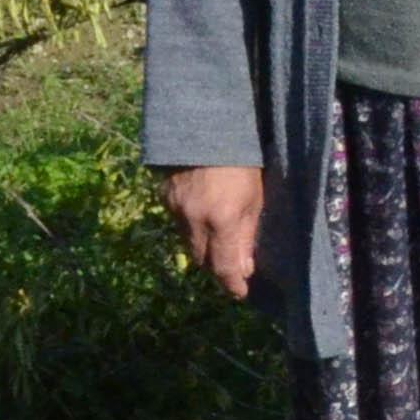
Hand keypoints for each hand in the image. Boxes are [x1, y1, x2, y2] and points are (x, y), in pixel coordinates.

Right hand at [163, 164, 266, 297]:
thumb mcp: (255, 198)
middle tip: (231, 268)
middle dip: (216, 268)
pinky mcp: (164, 198)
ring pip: (188, 243)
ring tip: (219, 240)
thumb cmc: (241, 160)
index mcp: (222, 220)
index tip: (240, 293)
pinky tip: (203, 216)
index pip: (223, 267)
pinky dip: (191, 227)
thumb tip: (244, 268)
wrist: (204, 126)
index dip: (231, 285)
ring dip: (203, 248)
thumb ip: (247, 235)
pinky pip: (178, 224)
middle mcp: (194, 219)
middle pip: (202, 260)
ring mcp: (175, 209)